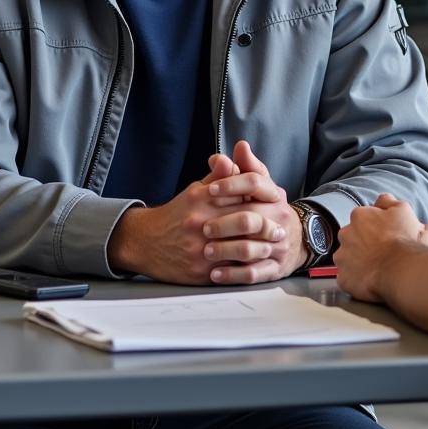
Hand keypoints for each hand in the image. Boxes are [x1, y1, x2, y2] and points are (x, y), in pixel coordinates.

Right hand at [107, 142, 282, 284]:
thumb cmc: (177, 214)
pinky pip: (230, 271)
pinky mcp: (199, 271)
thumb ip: (218, 176)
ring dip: (261, 249)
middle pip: (246, 221)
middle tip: (282, 230)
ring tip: (273, 248)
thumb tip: (235, 157)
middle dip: (267, 226)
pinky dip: (246, 268)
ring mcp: (200, 248)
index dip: (263, 201)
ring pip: (241, 248)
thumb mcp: (196, 190)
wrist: (145, 242)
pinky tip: (257, 266)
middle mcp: (201, 222)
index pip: (242, 195)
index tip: (277, 206)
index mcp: (202, 198)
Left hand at [202, 141, 306, 284]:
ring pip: (251, 248)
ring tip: (205, 251)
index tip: (210, 190)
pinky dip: (232, 274)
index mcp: (275, 196)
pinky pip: (253, 274)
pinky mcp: (274, 268)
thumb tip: (239, 146)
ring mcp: (278, 245)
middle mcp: (279, 219)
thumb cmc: (268, 209)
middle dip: (223, 223)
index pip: (255, 182)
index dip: (231, 184)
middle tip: (201, 227)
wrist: (294, 239)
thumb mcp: (261, 187)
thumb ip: (248, 167)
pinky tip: (214, 273)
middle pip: (250, 218)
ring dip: (226, 250)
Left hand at [335, 193, 427, 301]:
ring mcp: (342, 258)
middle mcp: (345, 234)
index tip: (386, 236)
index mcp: (360, 216)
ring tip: (377, 268)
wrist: (403, 271)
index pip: (363, 219)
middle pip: (352, 237)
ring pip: (347, 258)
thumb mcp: (405, 210)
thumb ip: (390, 202)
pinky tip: (371, 281)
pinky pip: (348, 279)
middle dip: (364, 244)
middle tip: (382, 252)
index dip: (375, 228)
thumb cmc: (406, 241)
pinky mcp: (344, 279)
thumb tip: (383, 199)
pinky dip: (357, 281)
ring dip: (358, 262)